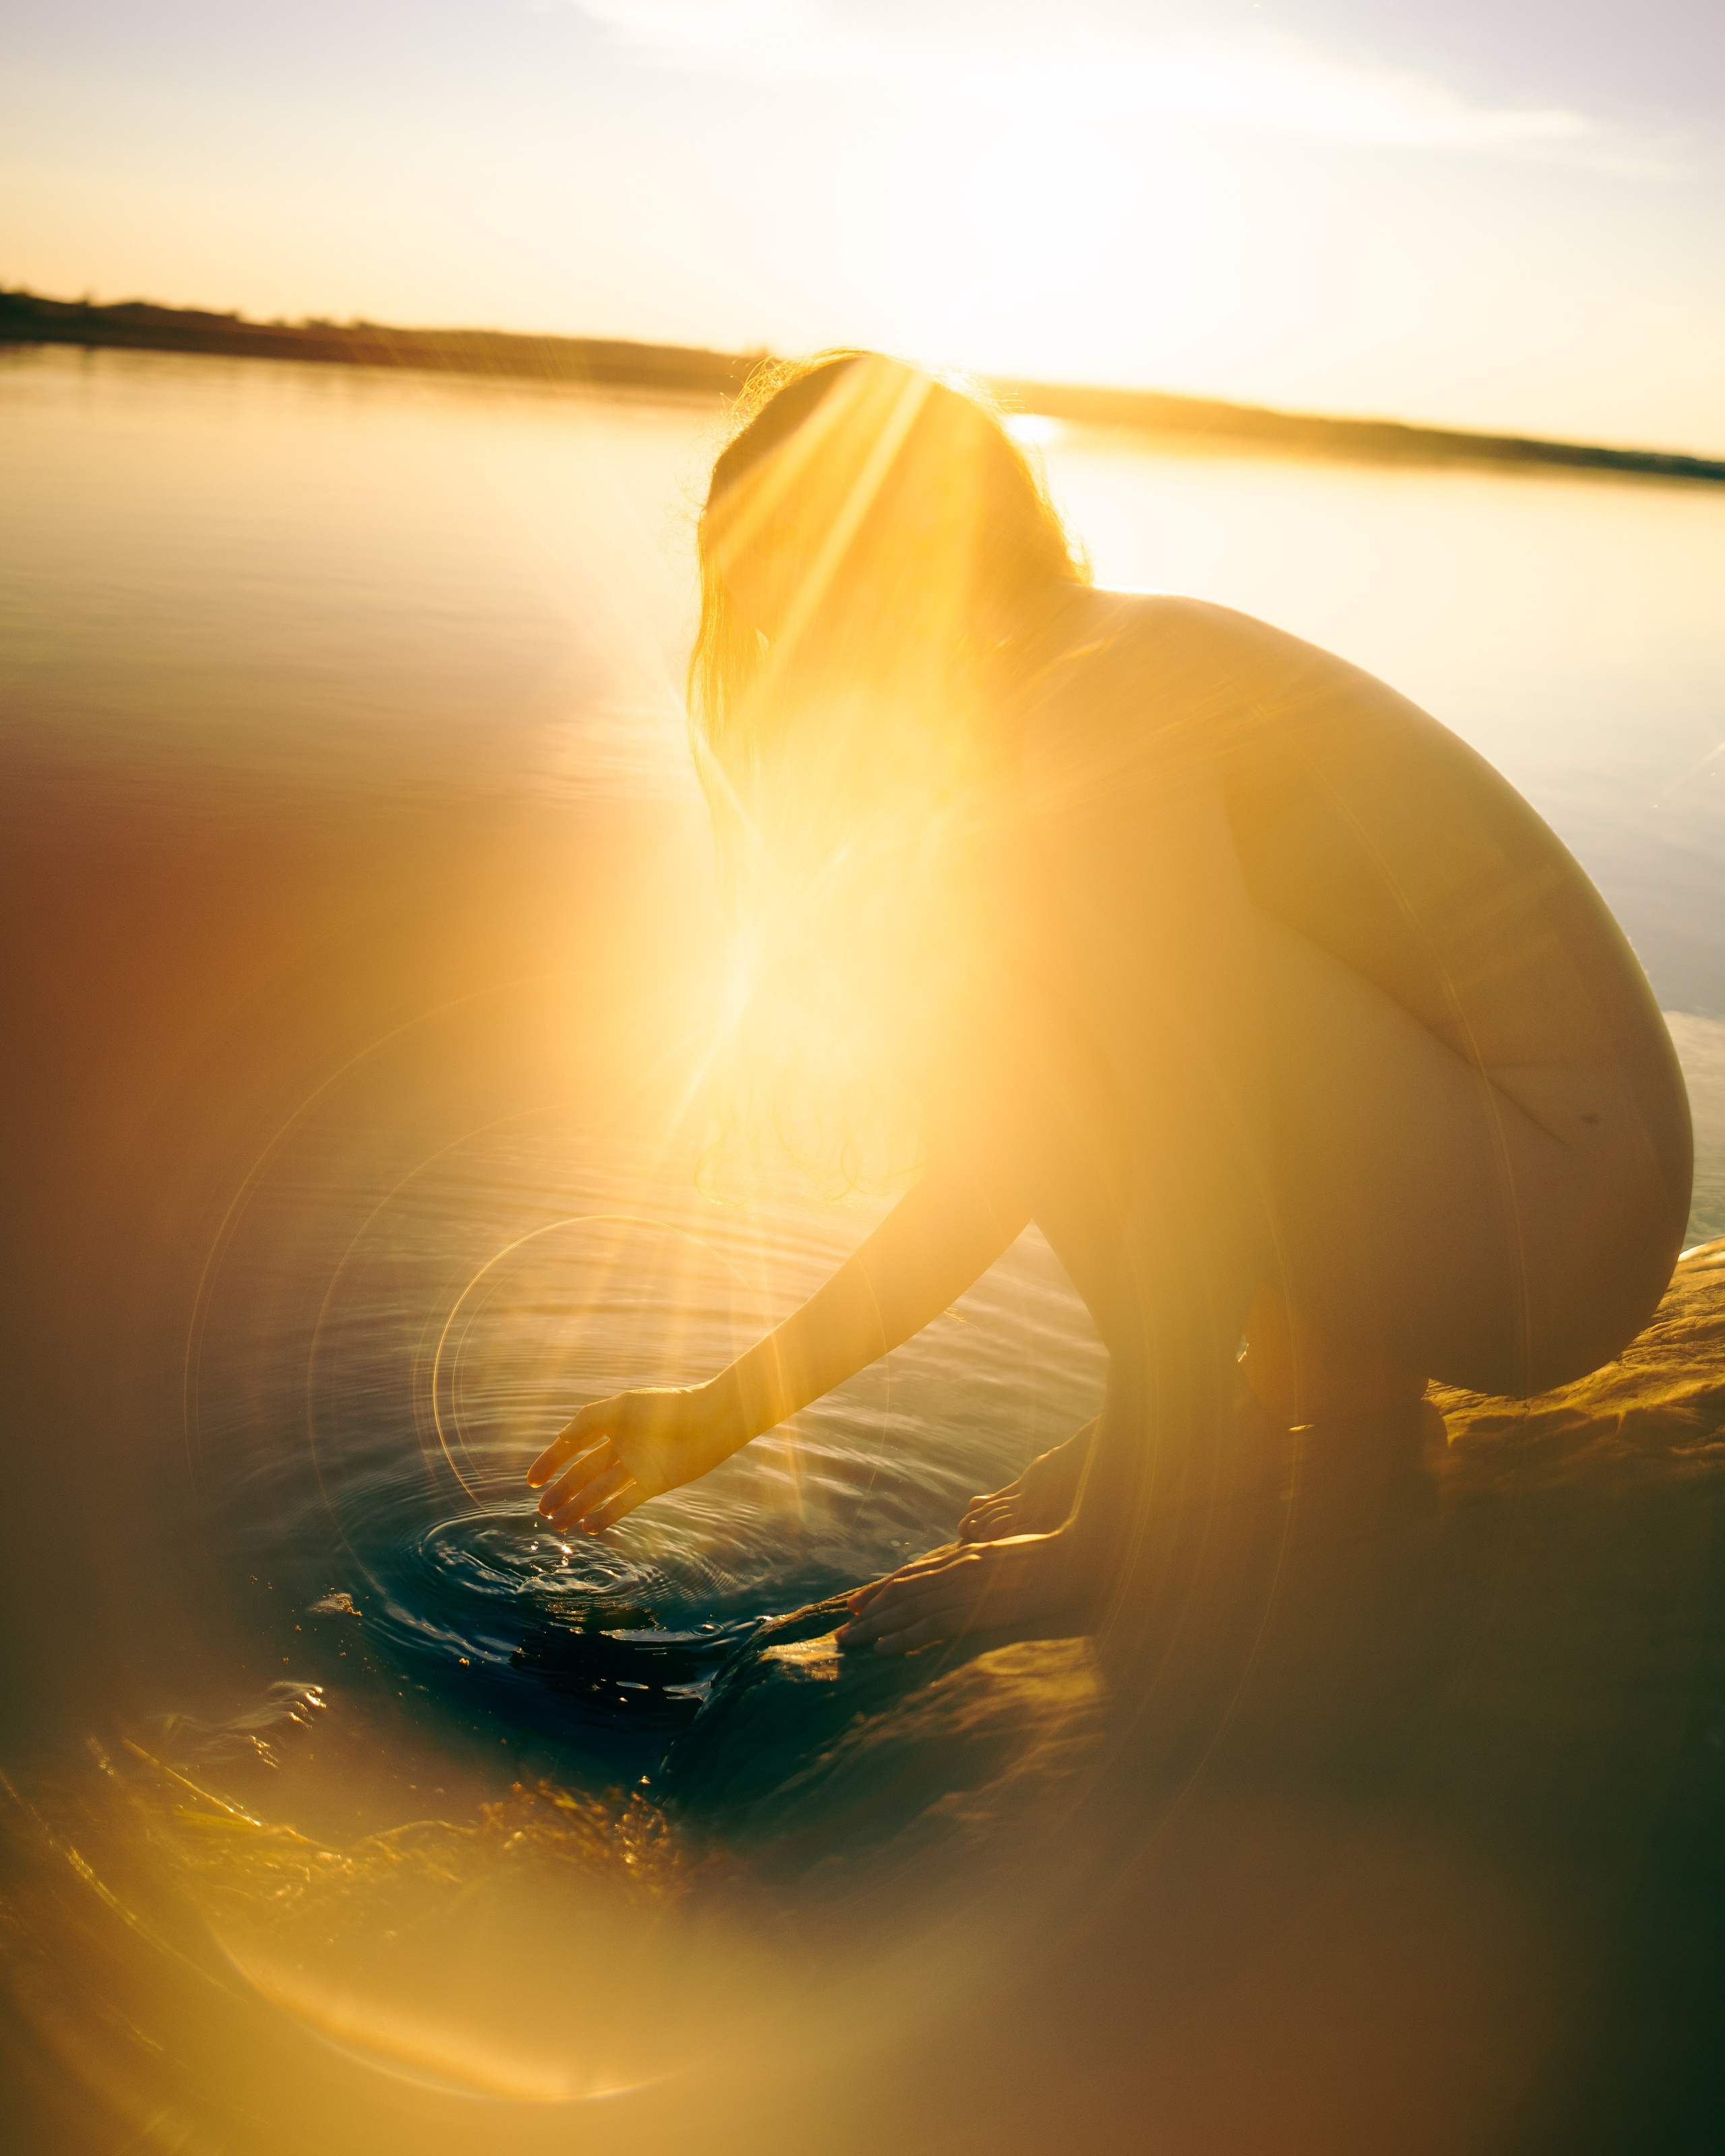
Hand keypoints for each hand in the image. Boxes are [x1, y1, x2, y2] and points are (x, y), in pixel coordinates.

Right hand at [525, 1382, 740, 1534]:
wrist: (711, 1420)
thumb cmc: (668, 1406)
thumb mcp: (624, 1407)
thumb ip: (590, 1421)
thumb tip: (561, 1440)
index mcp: (611, 1425)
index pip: (573, 1447)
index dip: (551, 1463)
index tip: (531, 1482)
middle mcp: (622, 1447)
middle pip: (584, 1474)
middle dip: (561, 1492)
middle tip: (541, 1512)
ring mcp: (637, 1467)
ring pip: (600, 1492)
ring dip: (578, 1508)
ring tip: (557, 1526)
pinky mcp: (653, 1484)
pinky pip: (624, 1503)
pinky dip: (606, 1516)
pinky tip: (588, 1529)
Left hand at [835, 1529, 1090, 1655]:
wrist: (1077, 1557)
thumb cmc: (1050, 1558)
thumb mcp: (1008, 1556)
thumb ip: (985, 1562)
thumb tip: (973, 1568)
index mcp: (964, 1557)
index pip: (911, 1573)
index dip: (880, 1589)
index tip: (857, 1604)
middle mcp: (957, 1568)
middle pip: (901, 1591)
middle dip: (867, 1611)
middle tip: (841, 1630)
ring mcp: (965, 1587)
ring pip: (907, 1607)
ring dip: (874, 1626)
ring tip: (848, 1642)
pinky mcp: (977, 1609)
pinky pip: (931, 1625)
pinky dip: (904, 1638)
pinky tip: (884, 1649)